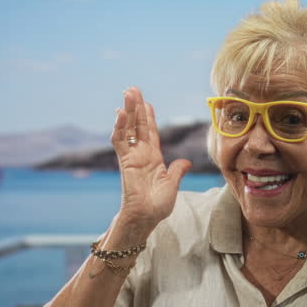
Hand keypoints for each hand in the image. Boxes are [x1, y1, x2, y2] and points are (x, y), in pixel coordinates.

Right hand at [111, 87, 191, 233]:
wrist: (145, 217)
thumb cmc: (157, 206)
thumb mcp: (172, 185)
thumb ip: (177, 171)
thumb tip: (186, 162)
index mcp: (153, 158)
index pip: (150, 133)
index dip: (148, 117)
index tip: (146, 103)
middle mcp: (141, 154)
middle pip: (138, 125)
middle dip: (136, 107)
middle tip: (132, 89)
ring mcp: (132, 156)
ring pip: (128, 128)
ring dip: (128, 110)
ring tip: (127, 93)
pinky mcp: (125, 161)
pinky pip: (120, 141)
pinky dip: (120, 127)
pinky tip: (121, 112)